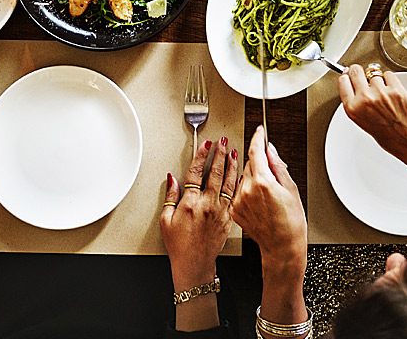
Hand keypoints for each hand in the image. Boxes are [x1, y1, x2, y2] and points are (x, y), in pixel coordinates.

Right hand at [162, 137, 237, 288]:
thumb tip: (172, 179)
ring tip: (233, 152)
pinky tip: (241, 175)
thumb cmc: (179, 245)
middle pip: (215, 173)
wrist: (195, 264)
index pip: (196, 172)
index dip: (201, 155)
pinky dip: (238, 183)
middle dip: (219, 154)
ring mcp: (220, 211)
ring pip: (228, 182)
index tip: (206, 144)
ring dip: (231, 165)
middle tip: (222, 142)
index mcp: (190, 203)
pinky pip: (234, 196)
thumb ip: (169, 197)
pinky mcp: (228, 218)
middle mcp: (207, 205)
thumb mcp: (166, 220)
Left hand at [231, 126, 305, 272]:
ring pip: (243, 178)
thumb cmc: (291, 223)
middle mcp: (247, 190)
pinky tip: (260, 203)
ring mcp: (239, 201)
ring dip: (253, 178)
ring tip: (267, 195)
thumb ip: (278, 166)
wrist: (282, 247)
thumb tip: (270, 149)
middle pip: (249, 164)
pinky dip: (247, 191)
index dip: (257, 138)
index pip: (255, 151)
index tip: (259, 131)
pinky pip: (239, 192)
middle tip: (273, 176)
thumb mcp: (291, 189)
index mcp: (263, 182)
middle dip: (259, 163)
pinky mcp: (234, 210)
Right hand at [338, 65, 406, 178]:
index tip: (350, 75)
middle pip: (356, 71)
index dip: (348, 77)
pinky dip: (392, 81)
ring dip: (379, 81)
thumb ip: (358, 104)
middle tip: (365, 76)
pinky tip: (394, 93)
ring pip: (375, 73)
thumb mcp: (364, 123)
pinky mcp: (396, 89)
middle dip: (360, 72)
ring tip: (386, 95)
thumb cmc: (391, 137)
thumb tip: (356, 88)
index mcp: (353, 109)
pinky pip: (389, 75)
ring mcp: (381, 93)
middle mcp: (365, 99)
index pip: (343, 82)